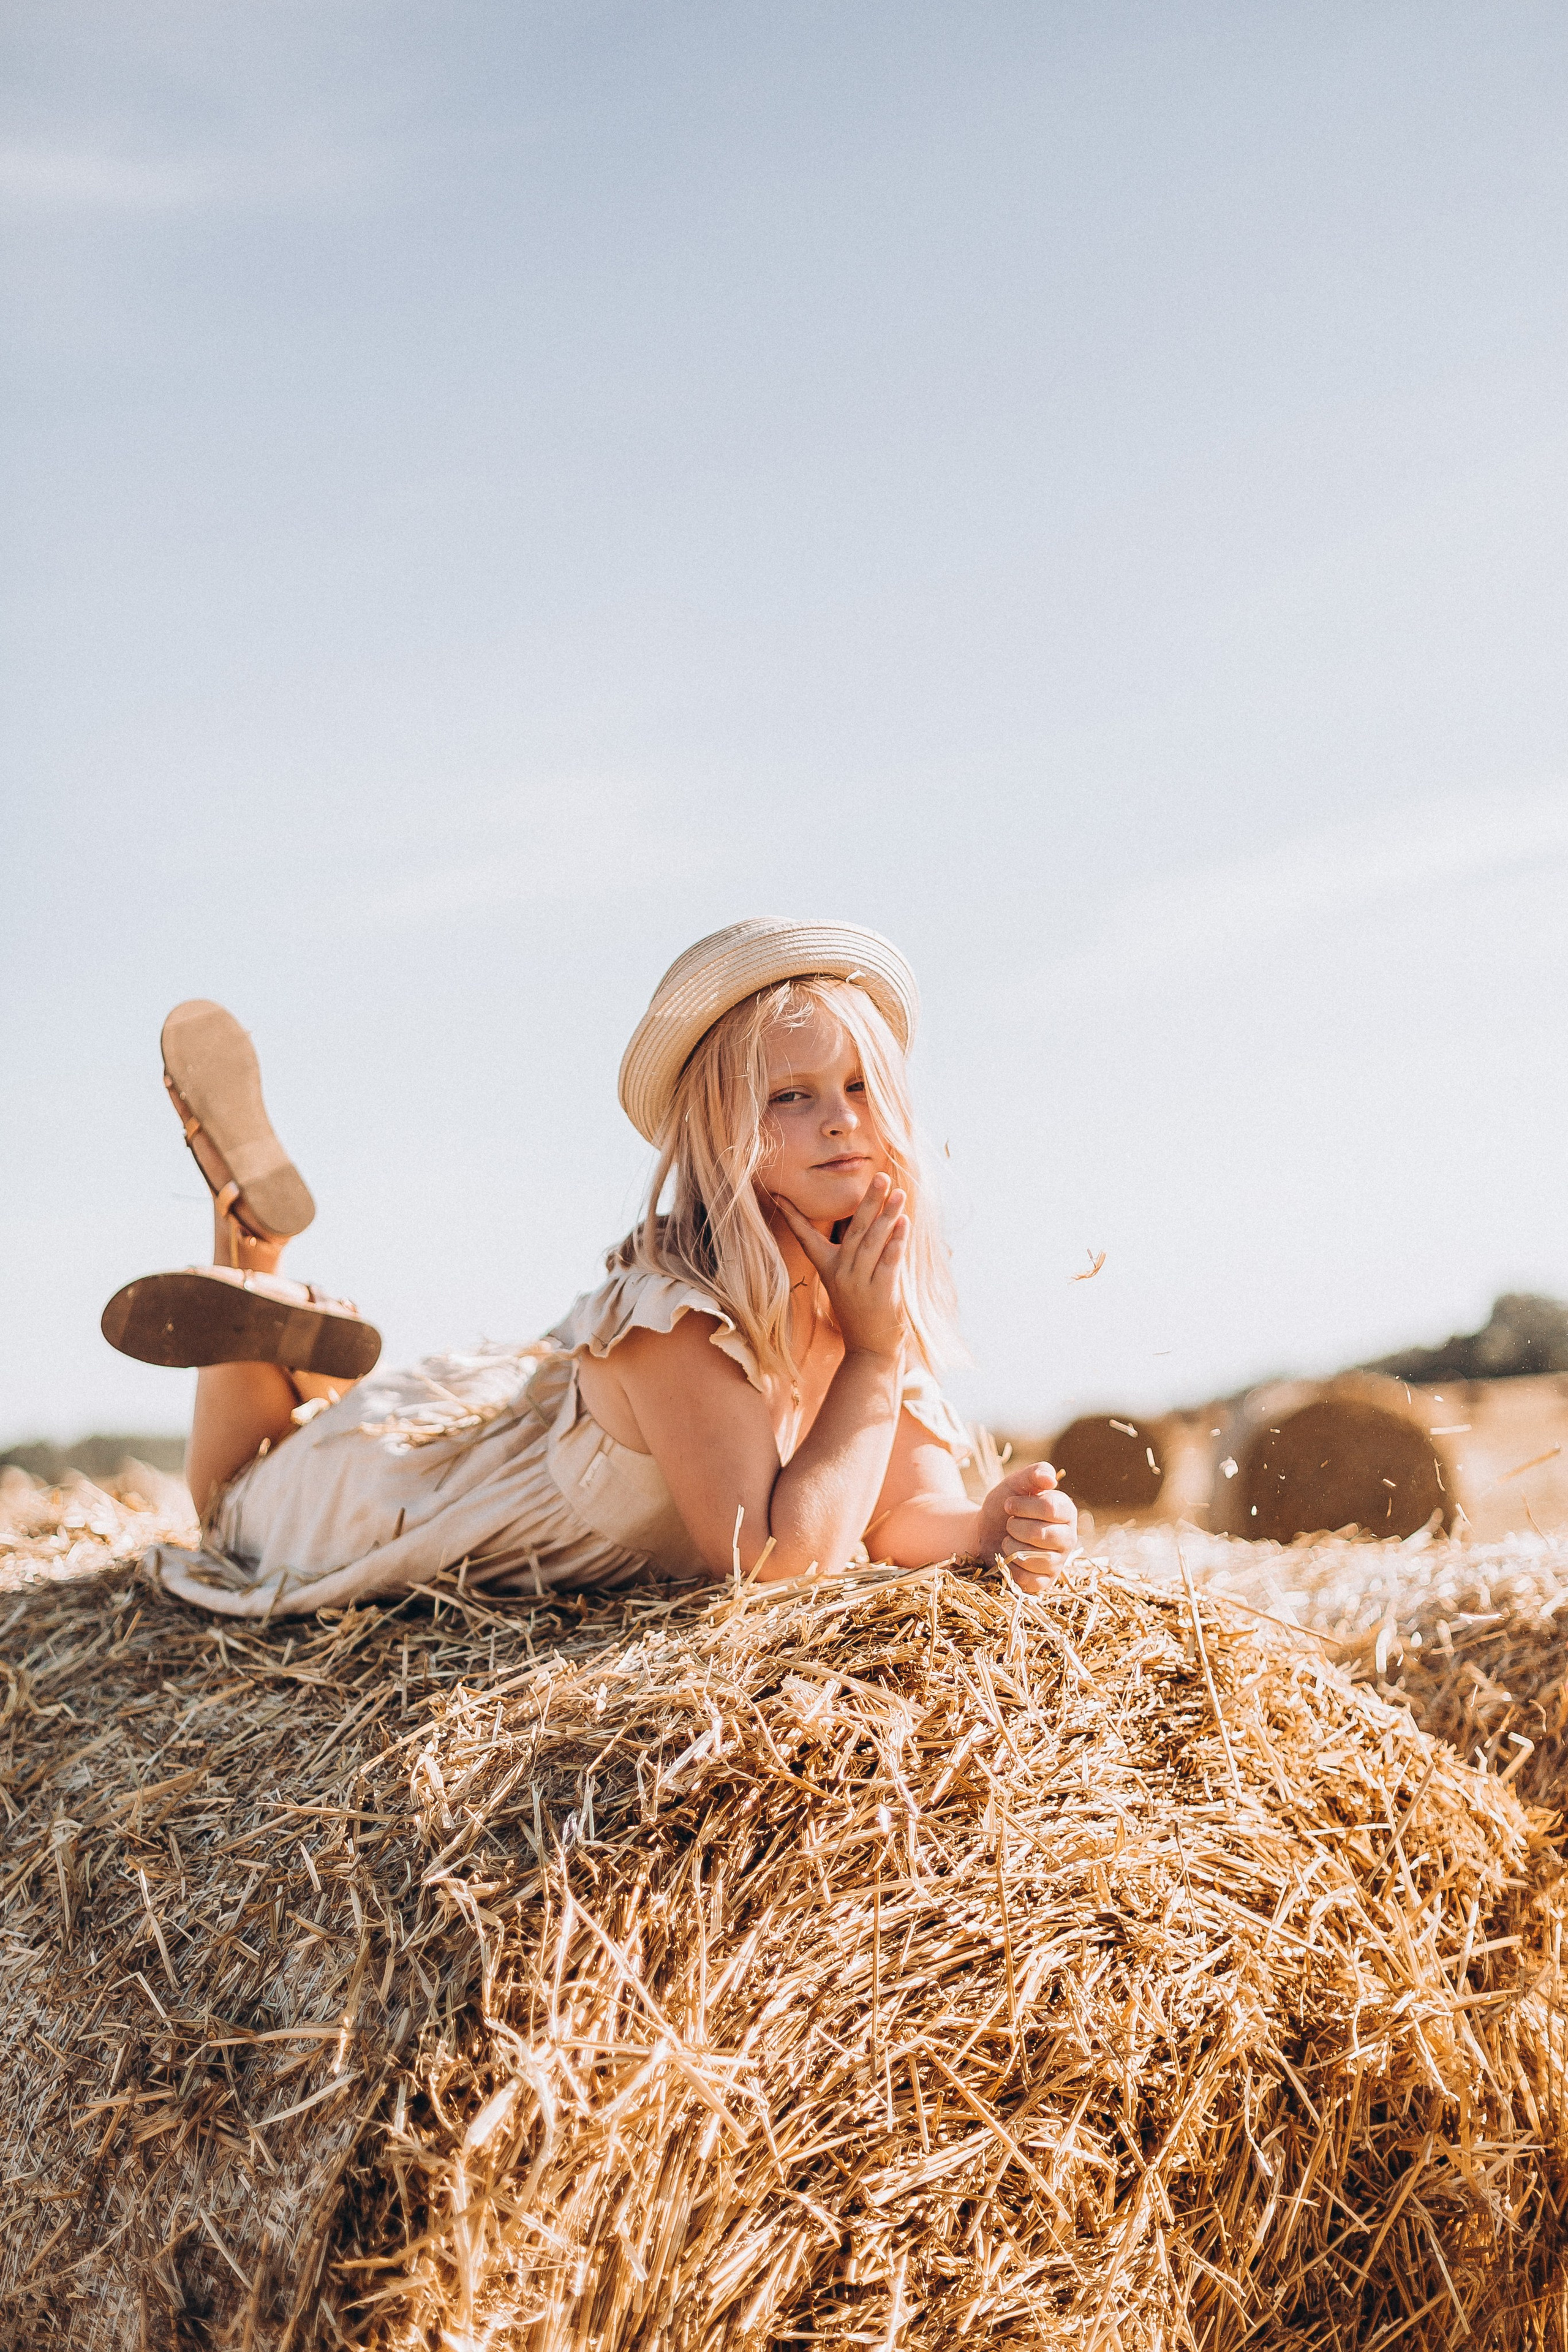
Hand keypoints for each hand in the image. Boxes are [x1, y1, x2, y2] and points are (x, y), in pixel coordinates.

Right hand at [772, 1172, 908, 1360]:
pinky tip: (904, 1223)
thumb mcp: (846, 1282)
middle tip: (880, 1176)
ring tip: (898, 1193)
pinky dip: (896, 1241)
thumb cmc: (860, 1311)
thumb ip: (852, 1254)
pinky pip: (888, 1261)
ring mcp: (859, 1282)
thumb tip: (862, 1222)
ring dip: (887, 1215)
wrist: (869, 1349)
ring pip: (872, 1241)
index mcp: (828, 1268)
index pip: (806, 1237)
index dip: (793, 1215)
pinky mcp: (879, 1292)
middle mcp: (841, 1272)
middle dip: (868, 1201)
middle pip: (854, 1229)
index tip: (780, 1194)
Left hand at [975, 1462, 1077, 1593]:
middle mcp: (1068, 1537)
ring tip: (1009, 1540)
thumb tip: (1051, 1479)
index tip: (1009, 1504)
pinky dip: (1011, 1568)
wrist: (986, 1533)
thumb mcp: (1015, 1485)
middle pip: (1041, 1534)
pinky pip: (1028, 1579)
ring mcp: (1059, 1561)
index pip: (1050, 1508)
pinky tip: (1010, 1559)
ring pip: (1033, 1558)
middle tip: (1010, 1524)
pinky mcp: (1045, 1581)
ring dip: (1011, 1547)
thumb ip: (1033, 1475)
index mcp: (1066, 1511)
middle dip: (1015, 1527)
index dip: (1023, 1506)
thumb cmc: (1004, 1507)